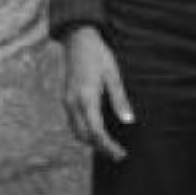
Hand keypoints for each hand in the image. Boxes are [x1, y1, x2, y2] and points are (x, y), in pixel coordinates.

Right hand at [60, 25, 131, 159]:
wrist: (78, 39)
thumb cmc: (99, 55)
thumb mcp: (113, 75)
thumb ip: (119, 99)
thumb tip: (129, 120)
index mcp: (86, 97)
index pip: (96, 131)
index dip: (108, 145)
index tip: (121, 154)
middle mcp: (72, 102)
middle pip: (84, 135)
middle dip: (100, 148)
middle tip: (118, 155)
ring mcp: (67, 101)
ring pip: (76, 131)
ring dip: (91, 142)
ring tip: (110, 147)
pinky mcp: (66, 98)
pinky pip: (73, 122)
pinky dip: (84, 132)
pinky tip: (97, 132)